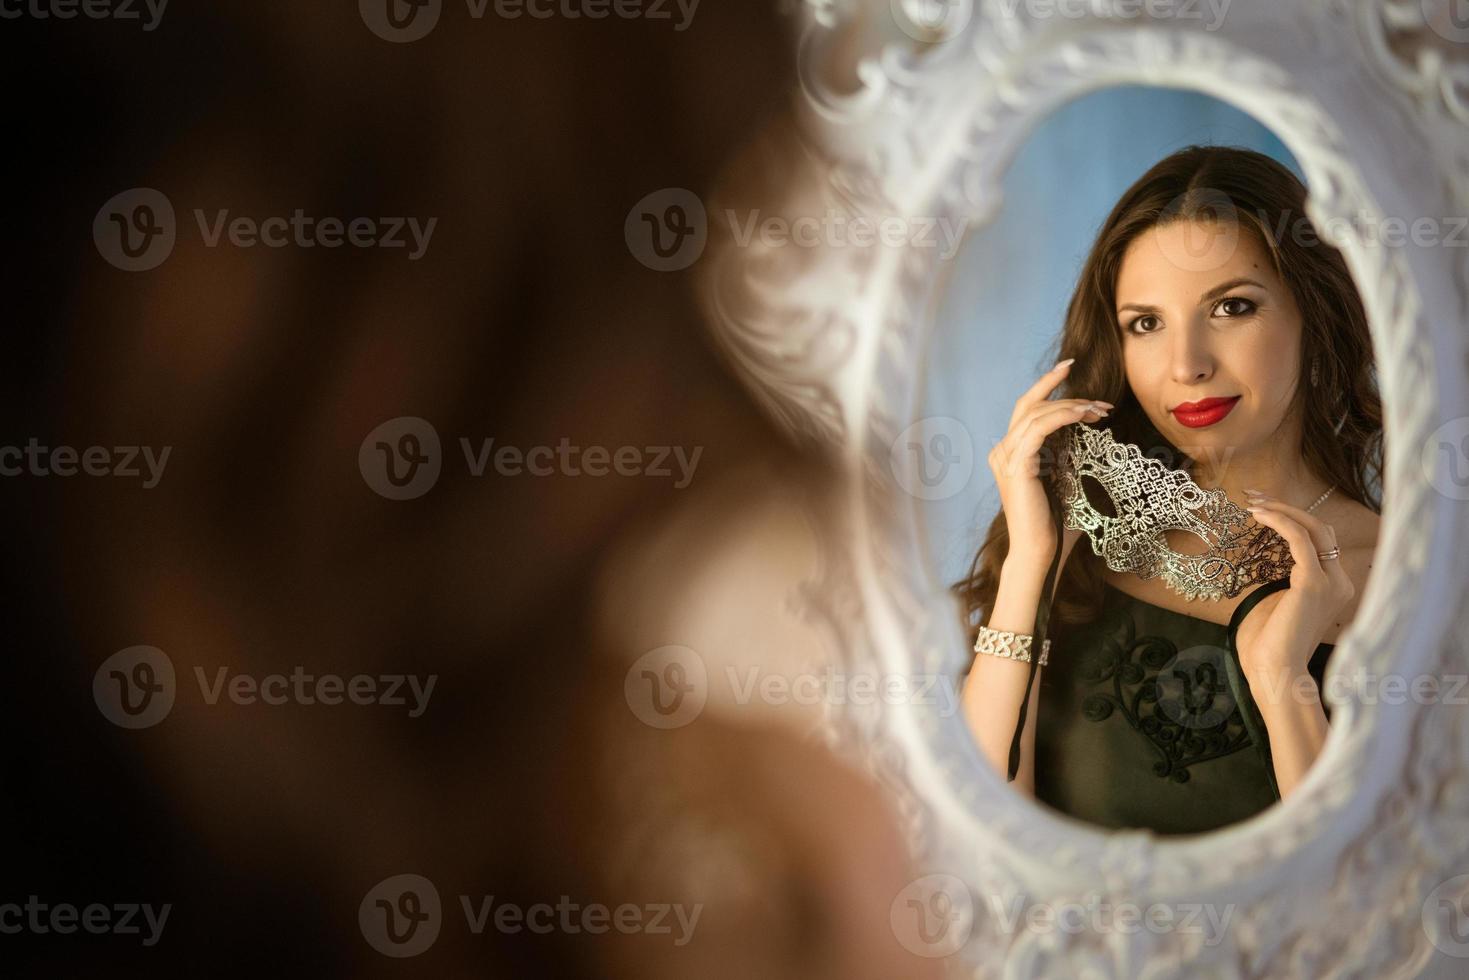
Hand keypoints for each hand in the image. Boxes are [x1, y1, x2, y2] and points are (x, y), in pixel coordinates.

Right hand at [989, 359, 1109, 570]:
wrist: (1041, 551)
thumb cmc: (1056, 525)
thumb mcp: (1065, 483)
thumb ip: (1068, 459)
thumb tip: (1090, 439)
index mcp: (1010, 455)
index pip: (1029, 412)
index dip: (1052, 393)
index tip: (1074, 376)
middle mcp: (1002, 452)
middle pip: (1028, 404)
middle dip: (1059, 389)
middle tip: (1092, 389)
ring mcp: (1006, 457)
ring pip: (1035, 413)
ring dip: (1070, 405)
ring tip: (1099, 409)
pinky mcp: (1017, 465)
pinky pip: (1038, 429)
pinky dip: (1062, 417)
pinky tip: (1084, 416)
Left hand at [1235, 491, 1354, 678]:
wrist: (1277, 672)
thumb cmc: (1270, 645)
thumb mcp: (1279, 604)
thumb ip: (1282, 582)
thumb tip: (1268, 562)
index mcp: (1334, 587)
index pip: (1321, 541)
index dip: (1293, 519)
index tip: (1263, 507)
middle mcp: (1339, 581)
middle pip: (1321, 529)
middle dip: (1288, 508)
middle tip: (1255, 496)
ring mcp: (1330, 582)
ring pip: (1314, 528)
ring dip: (1283, 510)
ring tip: (1254, 502)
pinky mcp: (1313, 583)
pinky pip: (1300, 539)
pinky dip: (1281, 522)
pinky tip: (1260, 515)